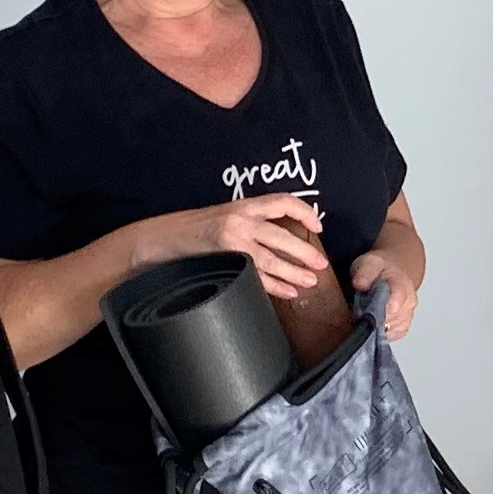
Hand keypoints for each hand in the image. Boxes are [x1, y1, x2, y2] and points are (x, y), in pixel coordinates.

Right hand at [206, 192, 331, 300]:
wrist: (171, 237)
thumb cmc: (202, 226)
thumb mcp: (230, 214)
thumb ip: (255, 220)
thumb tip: (288, 238)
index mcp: (246, 206)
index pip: (282, 202)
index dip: (304, 212)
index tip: (318, 226)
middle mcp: (241, 222)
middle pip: (280, 237)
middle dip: (304, 252)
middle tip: (321, 263)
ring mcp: (233, 243)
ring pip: (271, 260)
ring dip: (294, 272)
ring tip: (310, 281)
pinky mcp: (227, 263)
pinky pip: (256, 277)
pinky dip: (275, 287)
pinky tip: (289, 291)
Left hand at [350, 251, 419, 338]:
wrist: (391, 274)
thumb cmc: (380, 270)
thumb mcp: (369, 263)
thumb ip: (365, 272)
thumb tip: (359, 284)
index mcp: (402, 285)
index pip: (398, 300)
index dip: (386, 308)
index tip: (375, 313)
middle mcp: (409, 303)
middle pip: (392, 319)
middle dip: (374, 317)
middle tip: (360, 310)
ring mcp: (407, 317)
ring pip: (390, 330)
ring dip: (376, 325)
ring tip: (367, 313)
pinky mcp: (402, 328)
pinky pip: (390, 336)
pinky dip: (379, 332)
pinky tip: (373, 321)